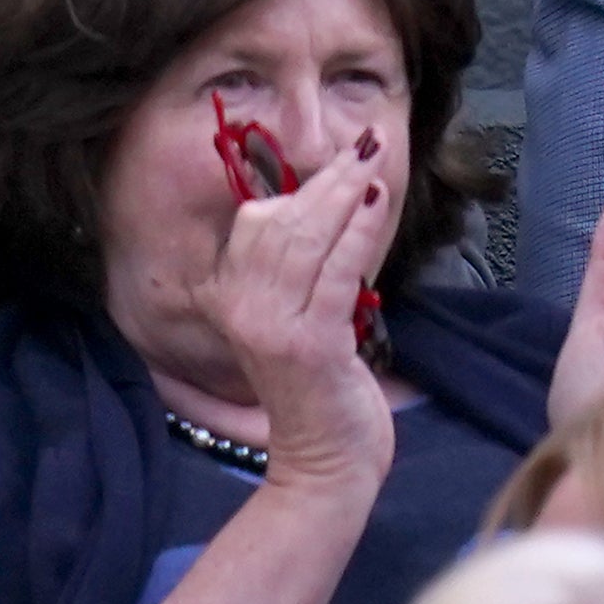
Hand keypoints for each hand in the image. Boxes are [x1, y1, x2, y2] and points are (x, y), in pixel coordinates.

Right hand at [198, 128, 401, 482]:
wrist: (326, 460)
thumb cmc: (320, 389)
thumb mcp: (296, 320)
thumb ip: (298, 272)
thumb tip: (324, 208)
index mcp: (229, 299)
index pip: (255, 224)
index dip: (296, 186)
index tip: (335, 156)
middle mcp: (240, 308)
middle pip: (280, 222)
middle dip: (326, 177)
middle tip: (362, 142)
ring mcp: (271, 327)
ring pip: (305, 240)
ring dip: (344, 193)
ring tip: (372, 159)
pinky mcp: (309, 344)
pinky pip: (335, 272)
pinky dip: (357, 232)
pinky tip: (375, 203)